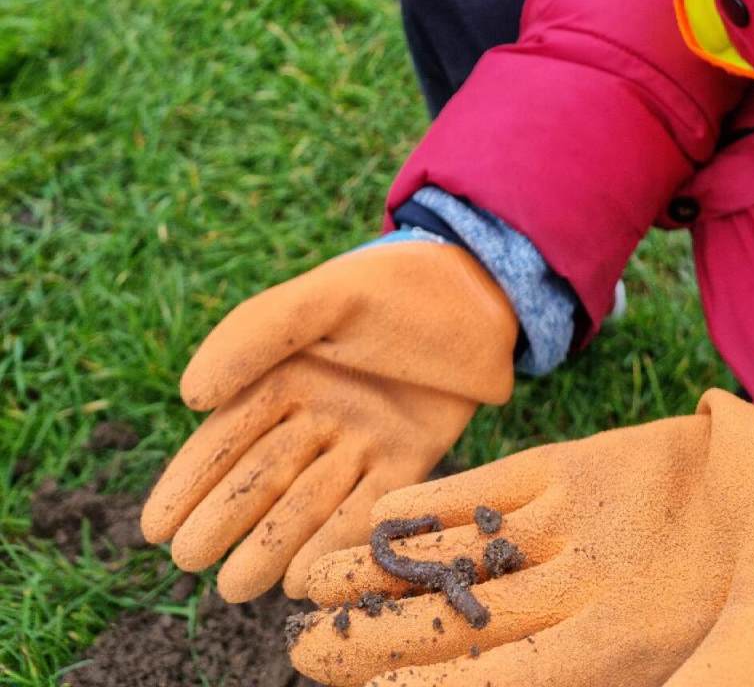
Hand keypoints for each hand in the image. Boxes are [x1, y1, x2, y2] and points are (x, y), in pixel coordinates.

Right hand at [140, 243, 516, 602]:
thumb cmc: (396, 284)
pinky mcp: (408, 461)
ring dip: (270, 544)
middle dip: (223, 519)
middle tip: (190, 558)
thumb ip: (256, 335)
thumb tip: (190, 396)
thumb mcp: (325, 296)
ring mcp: (361, 442)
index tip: (155, 526)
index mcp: (286, 376)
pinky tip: (303, 575)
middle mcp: (317, 416)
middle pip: (260, 477)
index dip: (189, 481)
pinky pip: (365, 509)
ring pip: (306, 502)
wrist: (482, 289)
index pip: (226, 436)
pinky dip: (335, 541)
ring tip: (236, 585)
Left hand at [289, 387, 753, 685]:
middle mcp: (579, 596)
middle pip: (459, 623)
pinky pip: (493, 491)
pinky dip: (436, 501)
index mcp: (617, 646)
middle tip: (296, 646)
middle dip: (379, 637)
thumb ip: (723, 679)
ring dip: (387, 566)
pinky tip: (378, 508)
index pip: (502, 680)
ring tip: (310, 574)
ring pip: (461, 556)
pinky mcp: (582, 471)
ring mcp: (575, 531)